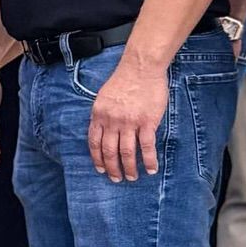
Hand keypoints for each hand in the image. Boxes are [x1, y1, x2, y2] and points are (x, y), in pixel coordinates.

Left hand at [88, 60, 167, 182]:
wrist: (140, 68)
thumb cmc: (123, 80)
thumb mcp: (103, 97)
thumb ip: (102, 114)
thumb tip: (103, 130)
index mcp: (99, 115)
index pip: (94, 142)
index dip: (97, 158)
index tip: (100, 169)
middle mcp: (112, 121)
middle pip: (109, 151)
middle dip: (112, 168)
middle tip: (116, 179)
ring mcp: (129, 123)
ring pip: (127, 152)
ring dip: (129, 167)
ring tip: (132, 177)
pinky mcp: (147, 122)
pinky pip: (147, 146)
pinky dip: (149, 160)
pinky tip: (151, 169)